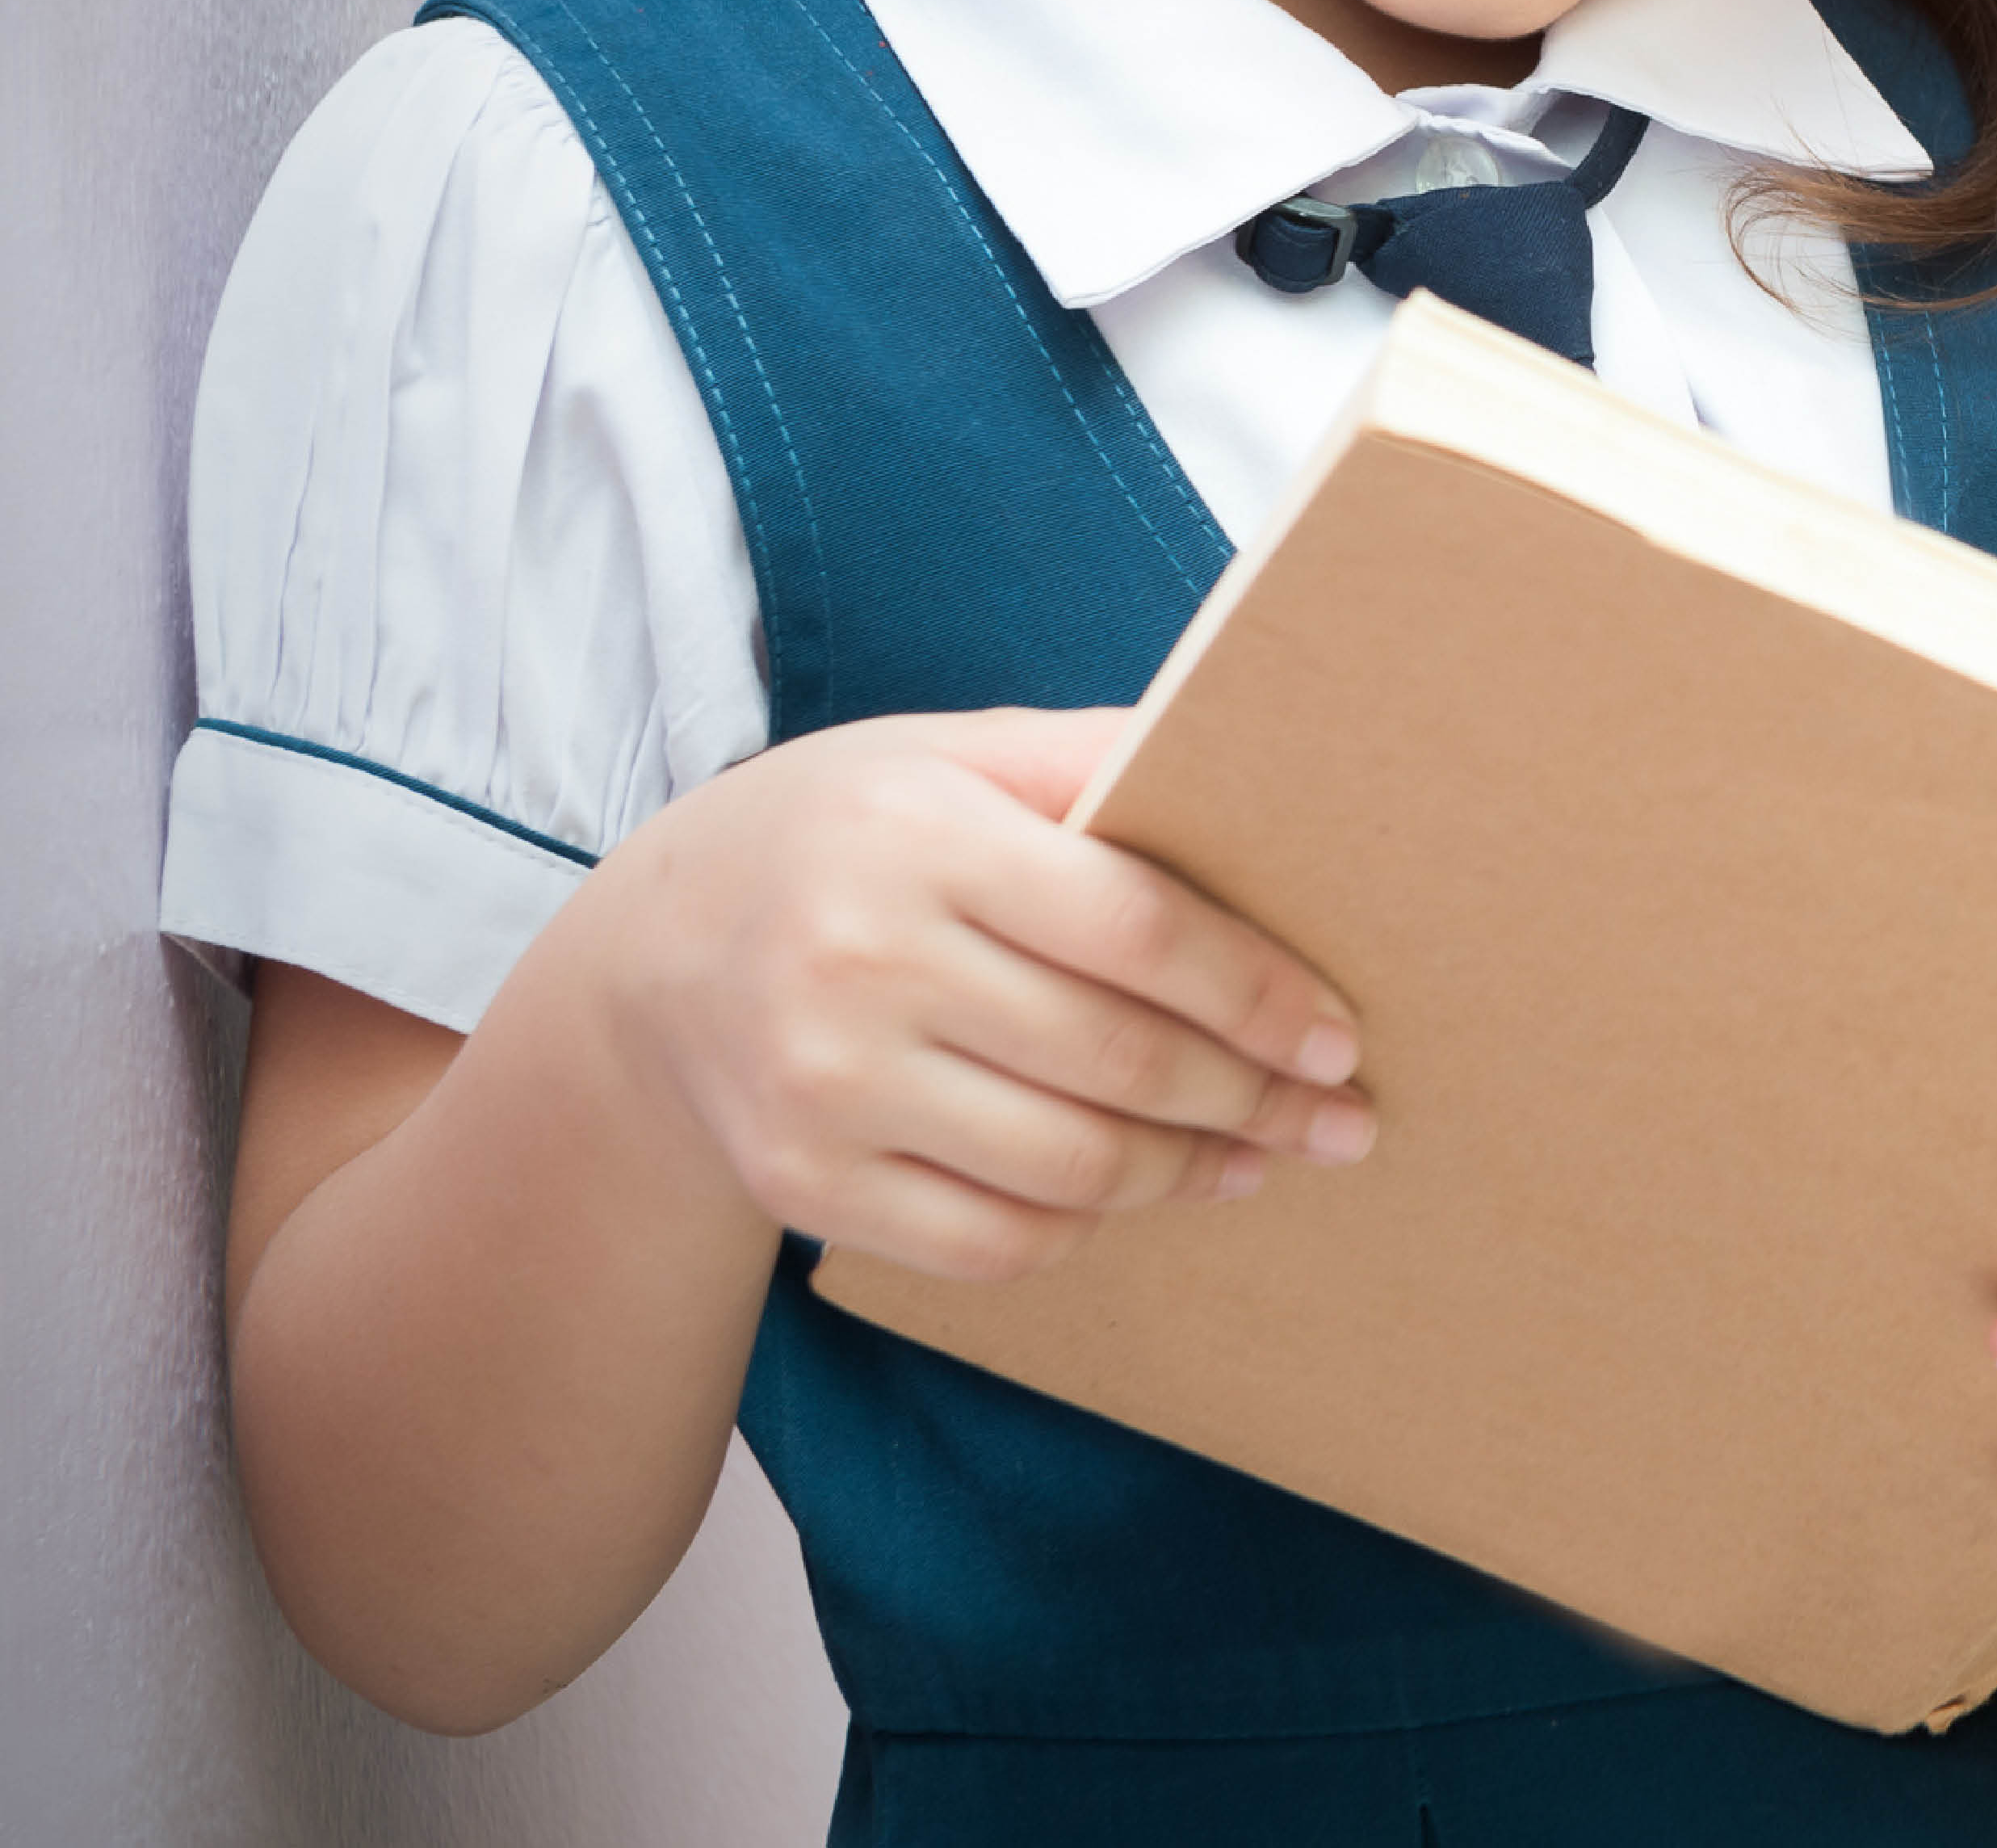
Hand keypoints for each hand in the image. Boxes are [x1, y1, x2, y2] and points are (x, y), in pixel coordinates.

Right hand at [580, 705, 1371, 1284]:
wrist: (656, 953)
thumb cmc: (849, 835)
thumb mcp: (952, 756)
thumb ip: (1094, 761)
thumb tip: (1256, 760)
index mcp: (918, 839)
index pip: (1133, 929)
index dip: (1257, 994)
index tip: (1339, 1037)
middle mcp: (861, 966)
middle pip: (1114, 1061)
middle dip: (1254, 1099)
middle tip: (1340, 1116)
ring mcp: (824, 1089)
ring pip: (1066, 1166)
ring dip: (1189, 1173)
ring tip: (1259, 1157)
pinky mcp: (802, 1185)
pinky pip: (989, 1240)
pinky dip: (1087, 1226)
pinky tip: (1139, 1193)